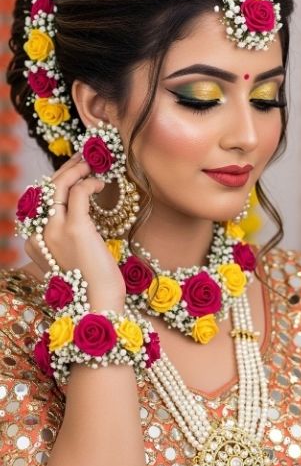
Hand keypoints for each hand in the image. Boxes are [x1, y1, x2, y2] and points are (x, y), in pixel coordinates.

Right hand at [23, 155, 124, 312]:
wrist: (97, 307)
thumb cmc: (92, 286)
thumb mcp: (74, 259)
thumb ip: (70, 238)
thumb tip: (83, 217)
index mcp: (35, 243)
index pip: (40, 202)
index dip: (57, 181)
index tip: (73, 170)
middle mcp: (39, 235)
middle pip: (46, 190)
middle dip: (65, 169)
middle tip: (84, 158)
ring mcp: (54, 231)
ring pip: (58, 185)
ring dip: (76, 169)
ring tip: (92, 164)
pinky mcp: (74, 229)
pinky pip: (78, 193)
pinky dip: (89, 182)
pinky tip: (101, 184)